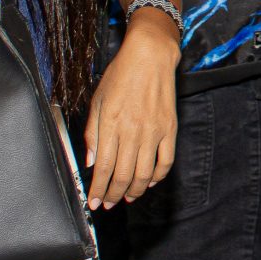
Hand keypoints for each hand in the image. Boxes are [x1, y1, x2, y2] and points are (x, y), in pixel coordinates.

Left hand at [84, 16, 178, 207]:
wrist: (150, 56)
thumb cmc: (121, 75)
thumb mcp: (98, 101)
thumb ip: (93, 133)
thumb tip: (91, 161)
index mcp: (111, 124)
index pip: (103, 168)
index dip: (97, 190)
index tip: (93, 202)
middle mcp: (133, 131)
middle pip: (122, 175)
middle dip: (113, 195)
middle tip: (107, 204)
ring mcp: (154, 131)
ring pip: (143, 174)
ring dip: (133, 191)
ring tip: (126, 198)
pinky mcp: (170, 129)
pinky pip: (166, 161)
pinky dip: (157, 177)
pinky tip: (148, 182)